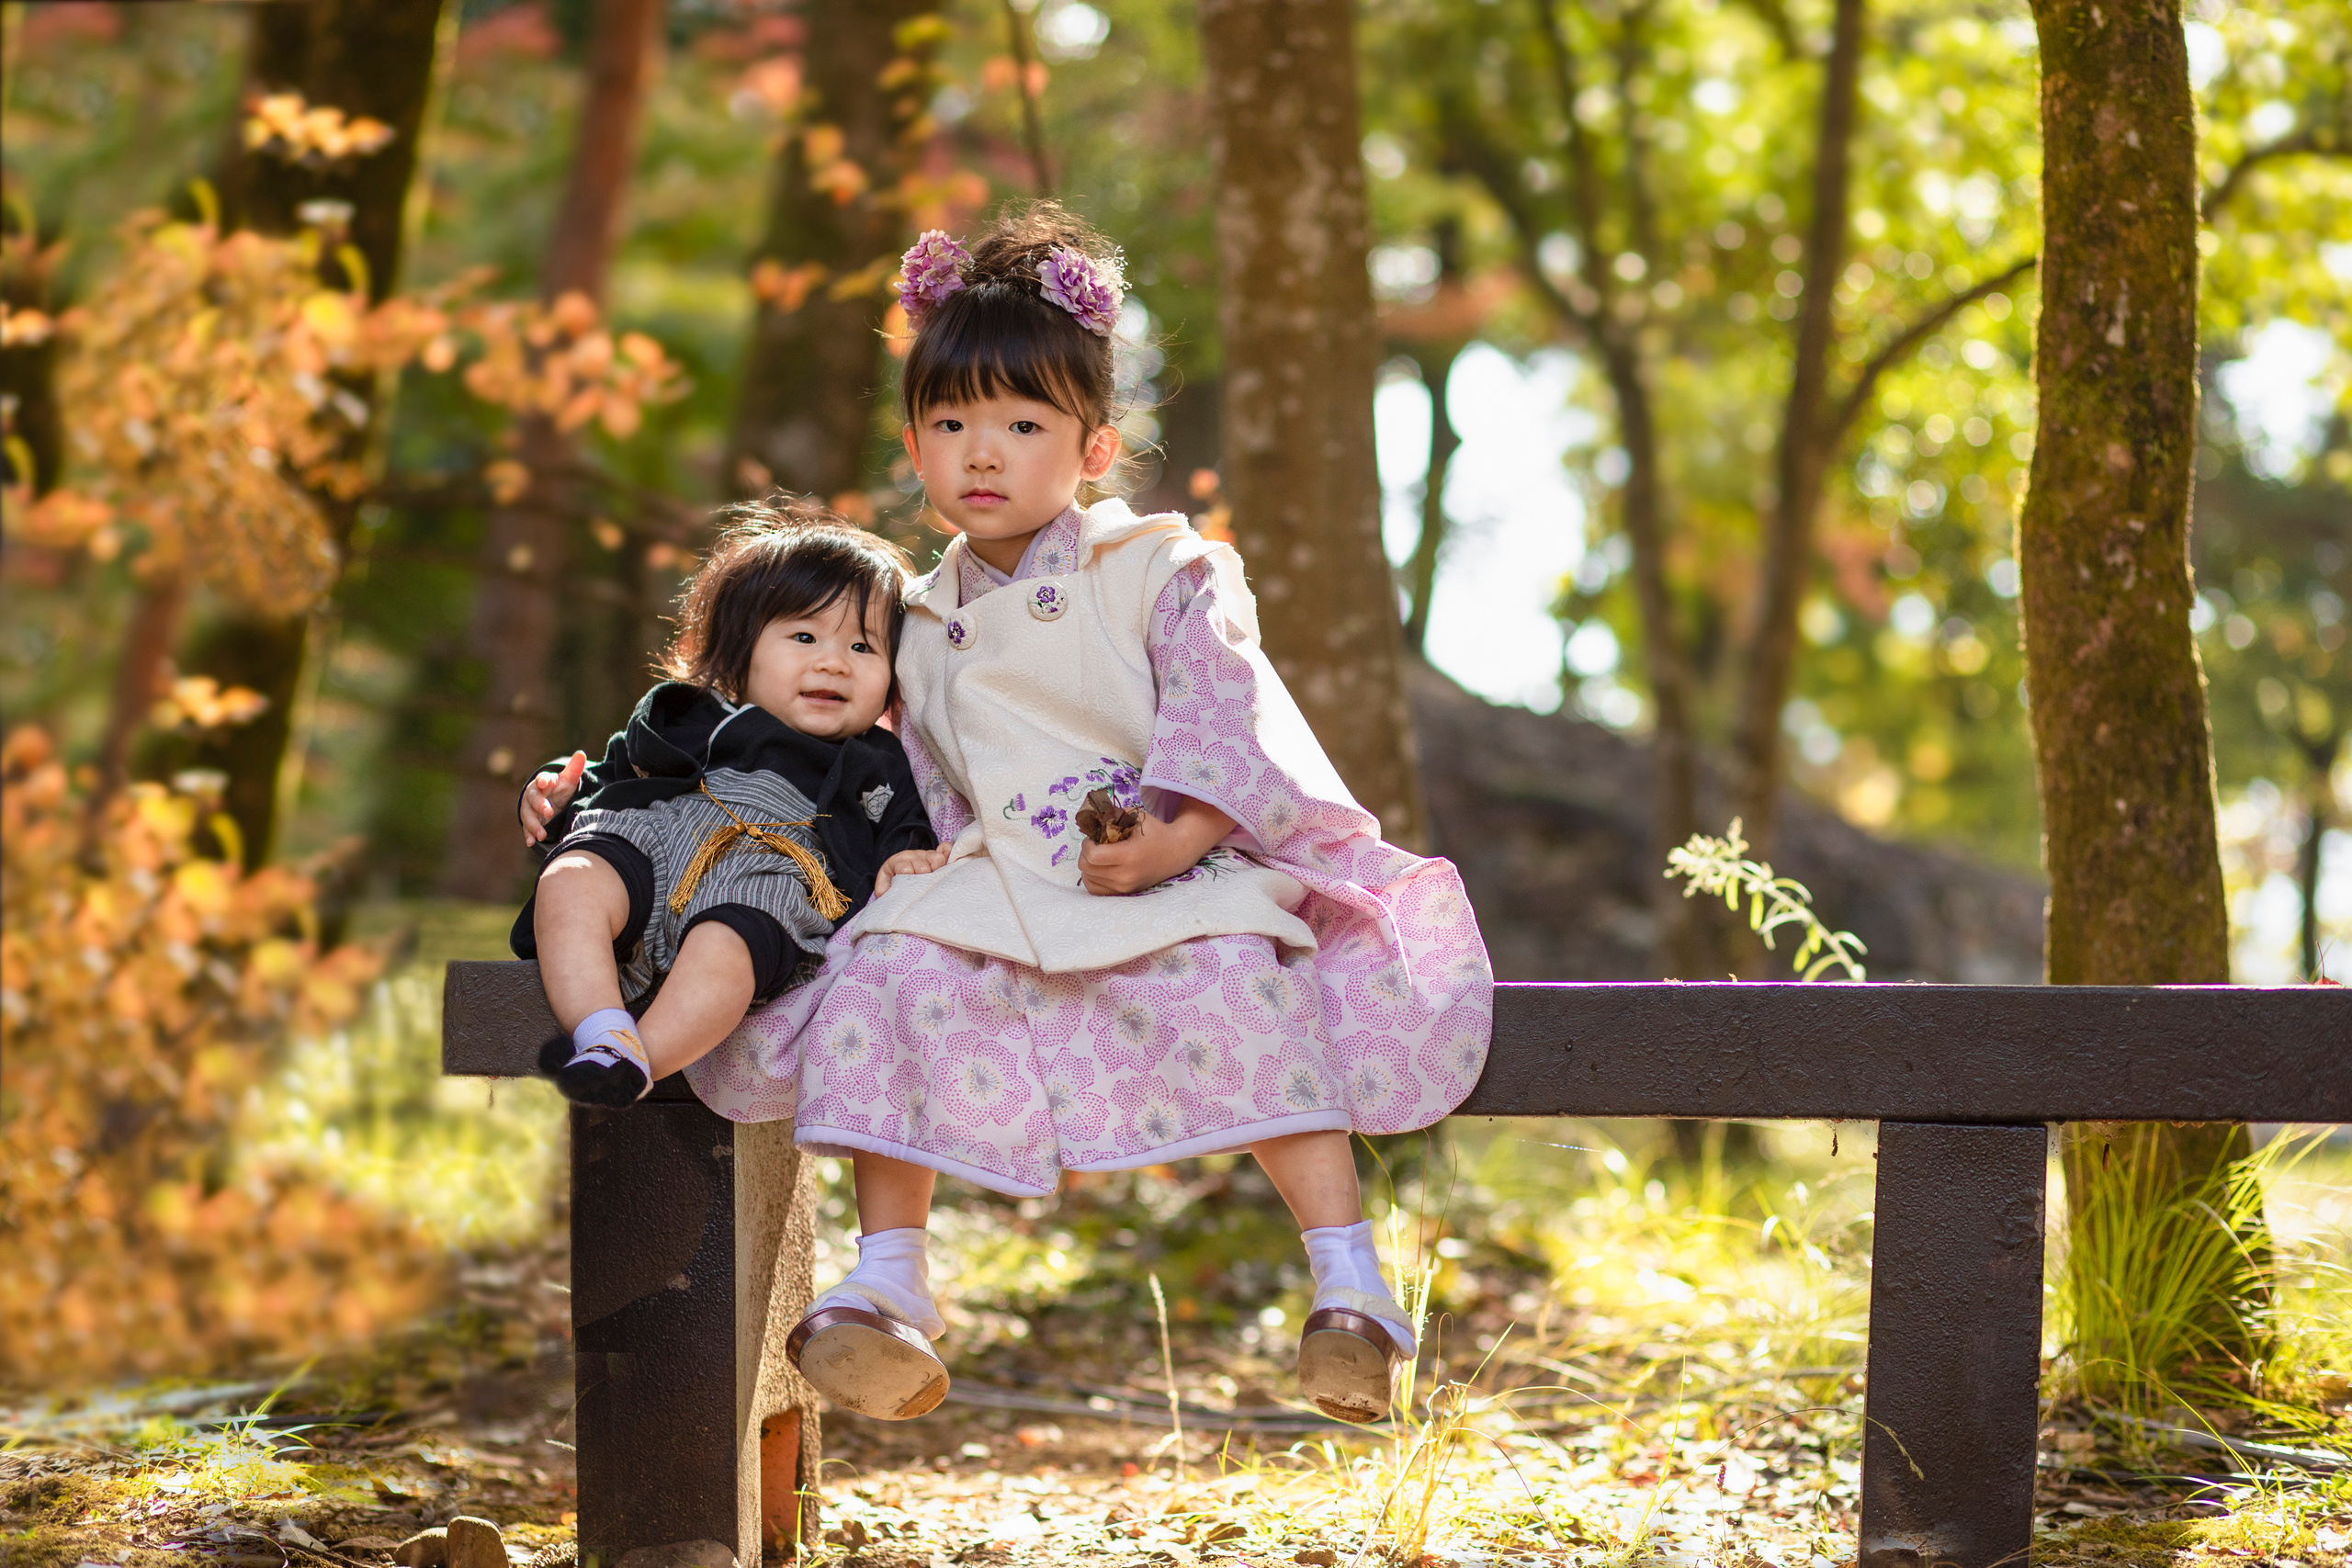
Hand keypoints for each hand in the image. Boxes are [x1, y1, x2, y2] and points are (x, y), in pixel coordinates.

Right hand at [521, 751, 587, 845]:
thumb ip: (574, 769)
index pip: (542, 779)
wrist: (550, 800)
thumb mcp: (568, 779)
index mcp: (544, 782)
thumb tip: (581, 753)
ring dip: (533, 825)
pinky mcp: (530, 821)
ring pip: (528, 816)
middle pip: (533, 799)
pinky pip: (527, 828)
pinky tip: (531, 842)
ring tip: (541, 835)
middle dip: (540, 805)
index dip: (543, 780)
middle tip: (549, 812)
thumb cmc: (559, 788)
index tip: (546, 782)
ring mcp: (530, 809)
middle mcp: (534, 795)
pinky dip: (528, 835)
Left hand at [874, 844, 950, 896]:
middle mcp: (913, 855)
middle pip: (923, 868)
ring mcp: (926, 853)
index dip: (908, 879)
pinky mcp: (936, 853)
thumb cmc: (894, 877)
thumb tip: (885, 894)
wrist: (899, 864)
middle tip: (922, 888)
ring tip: (933, 882)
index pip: (905, 869)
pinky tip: (948, 863)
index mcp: (899, 861)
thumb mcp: (884, 883)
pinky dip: (948, 854)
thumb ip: (883, 888)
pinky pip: (946, 848)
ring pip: (937, 860)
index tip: (909, 889)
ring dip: (936, 872)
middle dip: (923, 879)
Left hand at [1079, 795, 1234, 895]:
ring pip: (1087, 878)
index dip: (1087, 843)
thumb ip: (1112, 815)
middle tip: (1097, 844)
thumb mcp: (1135, 816)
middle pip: (1086, 867)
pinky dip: (1093, 877)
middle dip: (1086, 852)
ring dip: (1089, 864)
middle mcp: (1125, 876)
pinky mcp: (1123, 893)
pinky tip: (1101, 867)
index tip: (1094, 837)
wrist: (1174, 854)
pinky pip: (1095, 889)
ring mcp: (1124, 888)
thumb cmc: (1154, 832)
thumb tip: (1089, 819)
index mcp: (1129, 855)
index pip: (1092, 855)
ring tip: (1101, 855)